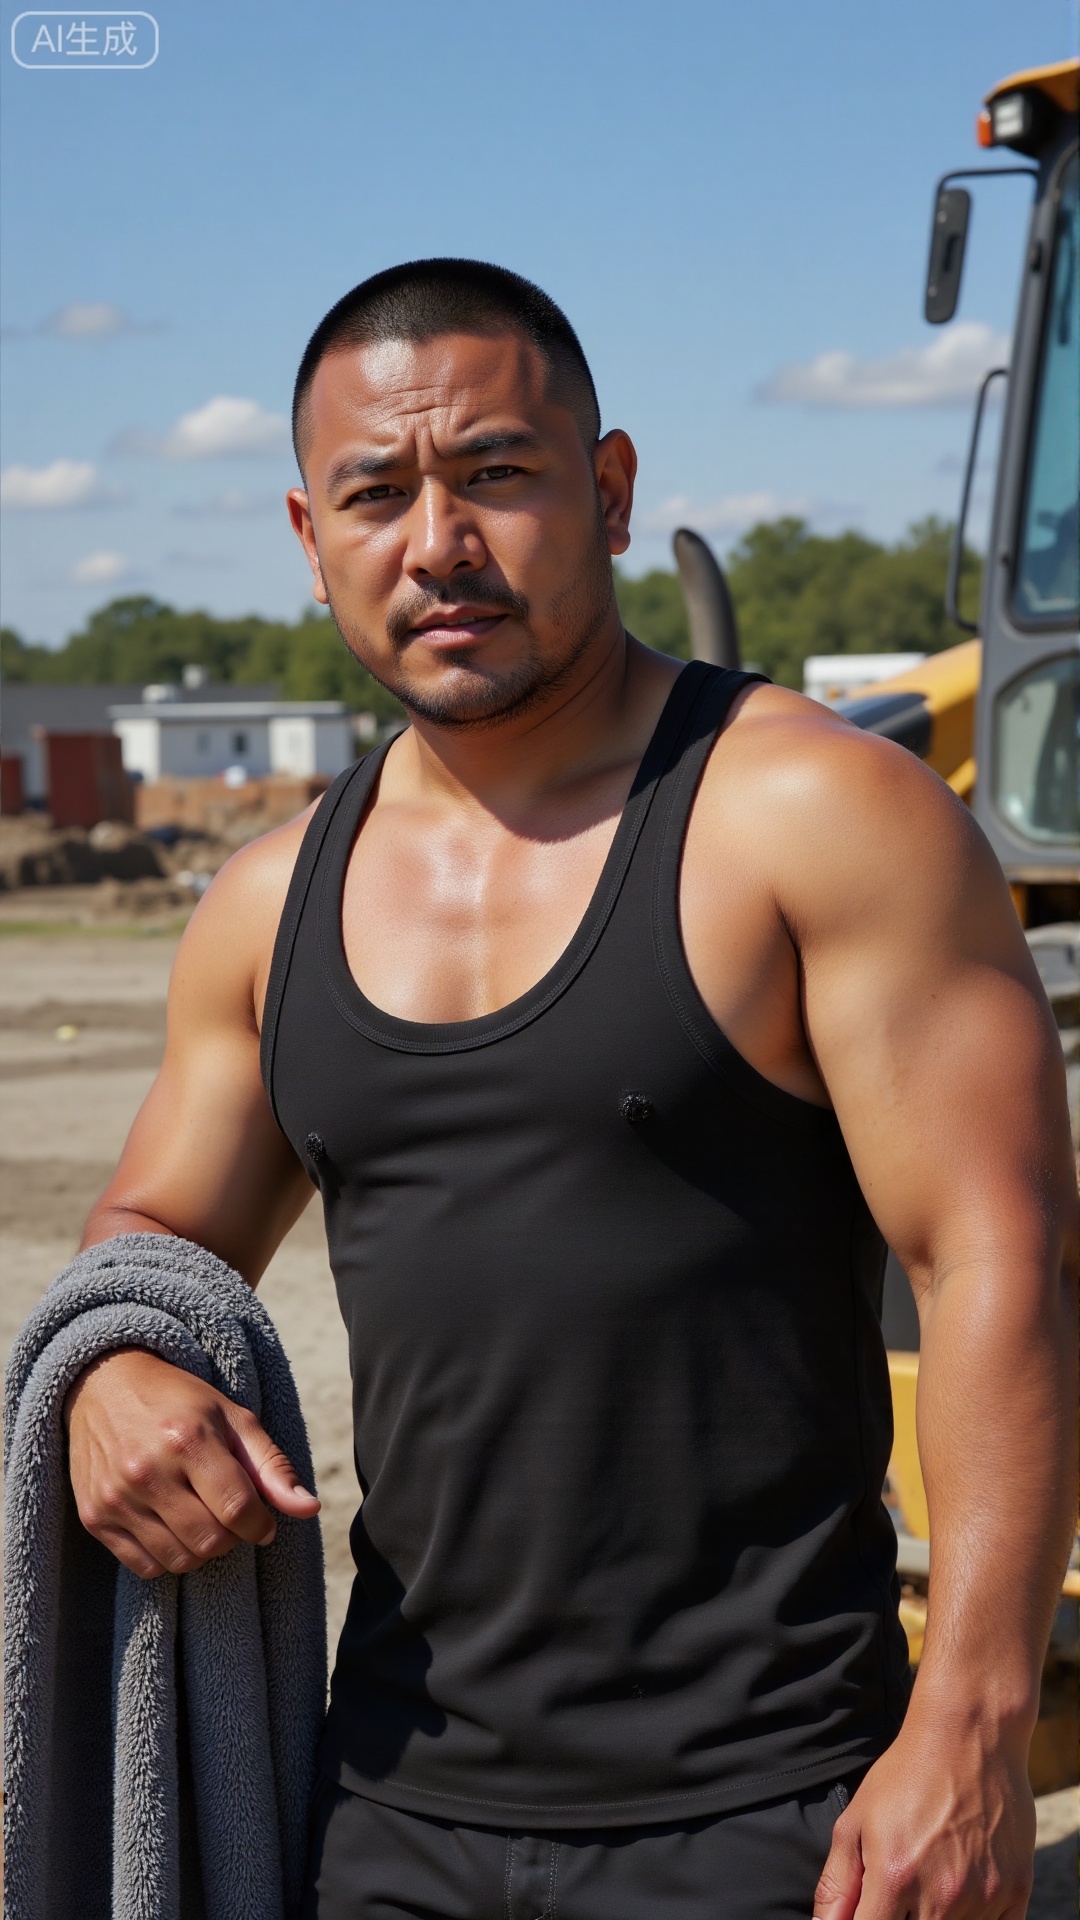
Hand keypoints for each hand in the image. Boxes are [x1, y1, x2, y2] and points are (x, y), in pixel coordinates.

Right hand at [65, 1346, 319, 1579]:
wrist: (104, 1383)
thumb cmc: (179, 1401)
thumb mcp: (232, 1417)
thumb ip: (272, 1466)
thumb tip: (309, 1509)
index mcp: (188, 1439)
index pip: (238, 1510)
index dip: (260, 1525)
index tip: (262, 1521)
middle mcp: (147, 1471)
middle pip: (210, 1542)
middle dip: (232, 1536)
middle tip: (229, 1514)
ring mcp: (116, 1497)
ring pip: (179, 1560)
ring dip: (201, 1549)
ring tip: (201, 1517)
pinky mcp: (93, 1517)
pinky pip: (145, 1567)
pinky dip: (167, 1557)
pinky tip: (171, 1526)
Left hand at [814, 1715, 1034, 1919]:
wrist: (969, 1735)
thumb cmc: (906, 1775)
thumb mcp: (855, 1820)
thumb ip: (836, 1884)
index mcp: (893, 1877)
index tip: (874, 1908)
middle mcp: (941, 1895)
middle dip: (904, 1919)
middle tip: (903, 1892)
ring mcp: (983, 1896)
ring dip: (939, 1919)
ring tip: (933, 1879)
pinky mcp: (1016, 1892)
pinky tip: (964, 1892)